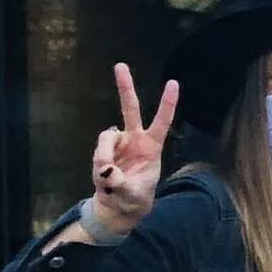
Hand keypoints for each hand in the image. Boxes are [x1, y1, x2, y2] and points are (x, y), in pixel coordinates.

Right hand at [86, 62, 180, 238]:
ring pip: (106, 137)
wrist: (117, 207)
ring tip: (106, 176)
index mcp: (151, 147)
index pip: (161, 122)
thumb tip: (106, 170)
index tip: (173, 83)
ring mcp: (117, 143)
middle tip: (120, 65)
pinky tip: (104, 180)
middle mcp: (134, 139)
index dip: (167, 104)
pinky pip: (98, 153)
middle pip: (129, 108)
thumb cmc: (134, 198)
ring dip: (104, 155)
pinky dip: (99, 166)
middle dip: (125, 87)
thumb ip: (121, 184)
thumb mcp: (134, 196)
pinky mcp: (103, 151)